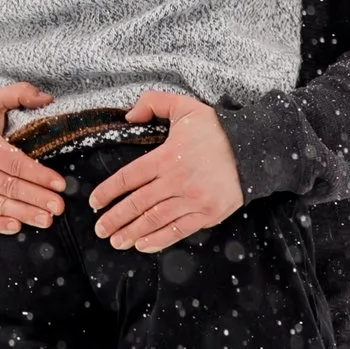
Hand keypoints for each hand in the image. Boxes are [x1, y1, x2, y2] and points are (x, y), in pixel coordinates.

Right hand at [0, 82, 64, 234]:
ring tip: (47, 219)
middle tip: (59, 206)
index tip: (59, 183)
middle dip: (36, 197)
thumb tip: (47, 98)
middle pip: (9, 186)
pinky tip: (16, 227)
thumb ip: (19, 93)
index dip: (38, 174)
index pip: (15, 162)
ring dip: (24, 213)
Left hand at [89, 89, 243, 253]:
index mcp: (167, 157)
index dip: (108, 191)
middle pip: (138, 204)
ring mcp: (193, 200)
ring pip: (155, 220)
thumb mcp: (184, 106)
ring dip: (132, 233)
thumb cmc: (216, 129)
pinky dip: (159, 240)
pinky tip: (143, 245)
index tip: (95, 202)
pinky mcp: (209, 214)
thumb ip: (153, 103)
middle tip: (100, 230)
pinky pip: (179, 231)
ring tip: (116, 241)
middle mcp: (177, 181)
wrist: (255, 148)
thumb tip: (128, 116)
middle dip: (115, 219)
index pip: (129, 178)